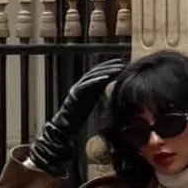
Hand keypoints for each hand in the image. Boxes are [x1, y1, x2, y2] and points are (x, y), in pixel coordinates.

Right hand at [26, 58, 125, 176]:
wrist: (67, 125)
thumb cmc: (79, 116)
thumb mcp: (92, 102)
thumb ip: (99, 93)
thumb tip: (113, 89)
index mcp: (85, 86)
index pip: (98, 73)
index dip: (108, 67)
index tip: (120, 63)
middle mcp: (81, 84)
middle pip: (96, 72)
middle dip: (108, 66)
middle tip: (120, 62)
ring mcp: (77, 88)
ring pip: (92, 76)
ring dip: (105, 71)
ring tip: (116, 69)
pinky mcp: (75, 93)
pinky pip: (86, 85)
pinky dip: (96, 81)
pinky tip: (106, 78)